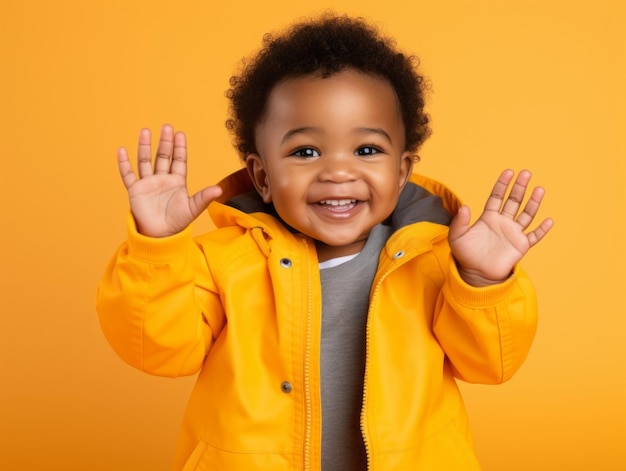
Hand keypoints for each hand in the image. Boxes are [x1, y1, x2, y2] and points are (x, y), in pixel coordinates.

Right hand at [117, 124, 222, 236]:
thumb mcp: (193, 208)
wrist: (161, 235)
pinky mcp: (135, 190)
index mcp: (177, 181)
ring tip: (145, 131)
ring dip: (145, 147)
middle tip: (167, 127)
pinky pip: (128, 174)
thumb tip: (219, 189)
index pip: (178, 160)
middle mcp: (162, 179)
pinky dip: (124, 163)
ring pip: (145, 161)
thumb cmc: (178, 222)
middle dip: (165, 142)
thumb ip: (204, 197)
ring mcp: (148, 183)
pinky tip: (122, 151)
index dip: (179, 148)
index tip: (180, 134)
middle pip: (163, 157)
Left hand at [448, 169, 552, 286]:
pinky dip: (542, 229)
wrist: (476, 274)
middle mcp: (503, 222)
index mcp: (489, 217)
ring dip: (533, 202)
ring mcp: (513, 233)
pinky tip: (549, 221)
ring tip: (539, 189)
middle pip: (514, 201)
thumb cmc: (465, 254)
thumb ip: (459, 222)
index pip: (497, 197)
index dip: (502, 185)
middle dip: (520, 187)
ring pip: (526, 214)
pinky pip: (534, 236)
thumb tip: (464, 207)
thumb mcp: (457, 237)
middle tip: (526, 173)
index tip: (509, 172)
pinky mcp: (521, 245)